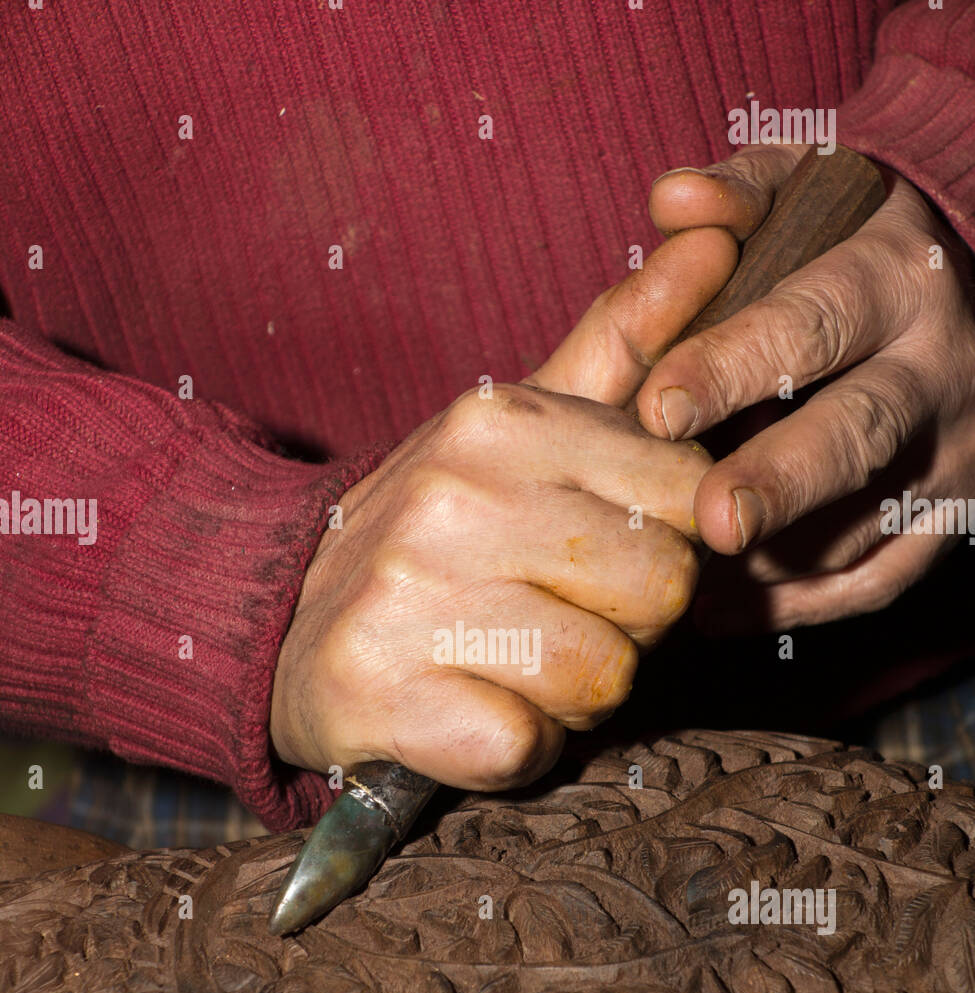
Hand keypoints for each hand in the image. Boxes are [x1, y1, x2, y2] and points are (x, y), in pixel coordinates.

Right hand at [271, 385, 707, 788]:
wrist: (272, 623)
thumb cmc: (426, 533)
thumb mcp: (512, 428)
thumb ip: (618, 346)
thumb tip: (715, 239)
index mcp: (502, 421)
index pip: (690, 492)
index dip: (665, 544)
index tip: (601, 557)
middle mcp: (457, 497)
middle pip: (662, 591)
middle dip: (627, 626)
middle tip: (556, 618)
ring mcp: (413, 596)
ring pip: (603, 678)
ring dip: (572, 697)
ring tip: (509, 667)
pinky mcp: (385, 694)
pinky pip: (525, 746)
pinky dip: (514, 748)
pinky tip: (469, 713)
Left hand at [634, 144, 974, 631]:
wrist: (973, 283)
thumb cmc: (855, 243)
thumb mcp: (811, 190)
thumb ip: (740, 193)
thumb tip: (671, 201)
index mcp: (896, 281)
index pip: (812, 324)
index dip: (735, 367)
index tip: (660, 406)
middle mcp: (938, 370)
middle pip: (856, 435)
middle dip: (779, 482)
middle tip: (712, 520)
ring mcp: (955, 454)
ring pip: (868, 525)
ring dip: (776, 563)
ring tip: (689, 582)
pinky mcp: (954, 517)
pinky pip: (883, 580)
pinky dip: (805, 608)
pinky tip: (724, 613)